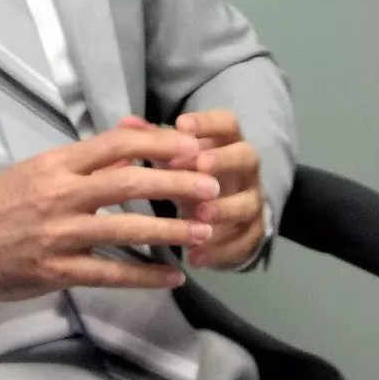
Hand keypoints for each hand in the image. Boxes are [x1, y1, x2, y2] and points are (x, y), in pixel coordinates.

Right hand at [0, 126, 221, 301]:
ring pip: (125, 228)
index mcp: (55, 164)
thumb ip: (85, 159)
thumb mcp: (38, 170)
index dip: (159, 143)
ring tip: (204, 231)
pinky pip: (109, 273)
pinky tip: (172, 277)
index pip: (116, 144)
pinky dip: (145, 275)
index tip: (193, 146)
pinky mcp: (55, 270)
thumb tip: (133, 139)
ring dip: (171, 230)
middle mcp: (59, 194)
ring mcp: (57, 234)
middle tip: (212, 185)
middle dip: (176, 182)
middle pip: (129, 181)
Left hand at [119, 111, 264, 268]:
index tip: (182, 125)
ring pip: (248, 203)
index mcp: (226, 144)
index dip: (207, 123)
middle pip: (247, 157)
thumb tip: (126, 122)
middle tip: (201, 165)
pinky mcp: (252, 234)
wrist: (221, 219)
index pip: (226, 123)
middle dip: (225, 160)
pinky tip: (195, 257)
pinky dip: (220, 251)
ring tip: (200, 215)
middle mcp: (245, 170)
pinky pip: (243, 243)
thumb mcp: (175, 160)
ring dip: (224, 208)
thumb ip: (154, 142)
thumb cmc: (191, 177)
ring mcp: (252, 202)